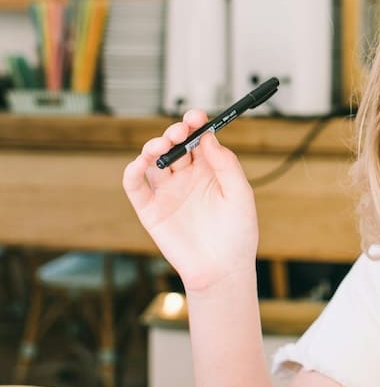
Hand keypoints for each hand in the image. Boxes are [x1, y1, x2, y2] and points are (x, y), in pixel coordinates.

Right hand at [122, 111, 258, 293]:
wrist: (222, 270)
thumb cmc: (237, 234)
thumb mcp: (240, 194)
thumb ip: (226, 165)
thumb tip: (209, 138)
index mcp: (209, 170)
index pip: (198, 139)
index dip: (194, 124)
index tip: (196, 116)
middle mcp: (186, 177)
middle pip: (174, 145)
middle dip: (174, 132)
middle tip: (180, 130)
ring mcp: (167, 192)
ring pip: (153, 160)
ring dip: (154, 146)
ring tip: (163, 145)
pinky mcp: (151, 210)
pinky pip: (136, 186)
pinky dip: (132, 172)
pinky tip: (140, 163)